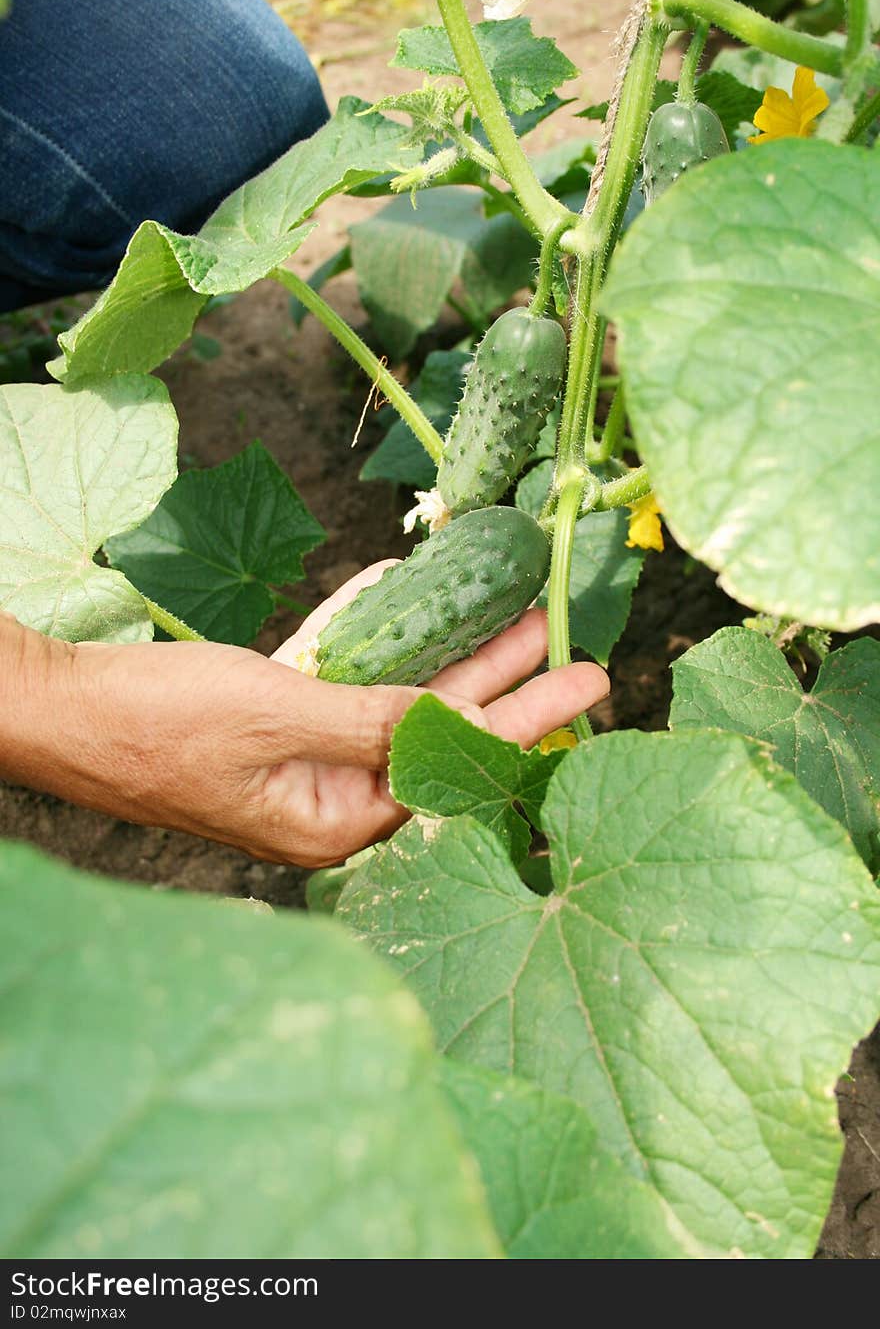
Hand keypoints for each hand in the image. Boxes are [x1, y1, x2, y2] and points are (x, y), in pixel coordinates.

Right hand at [0, 568, 608, 867]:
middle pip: (437, 733)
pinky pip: (344, 683)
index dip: (526, 719)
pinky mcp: (272, 723)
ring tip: (515, 617)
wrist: (59, 708)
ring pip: (397, 702)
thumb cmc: (155, 722)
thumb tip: (457, 726)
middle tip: (569, 641)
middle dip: (502, 684)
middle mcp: (327, 799)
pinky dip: (376, 641)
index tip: (588, 681)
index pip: (454, 765)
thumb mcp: (277, 717)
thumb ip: (374, 722)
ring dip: (450, 654)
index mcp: (334, 821)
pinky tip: (409, 599)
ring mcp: (299, 760)